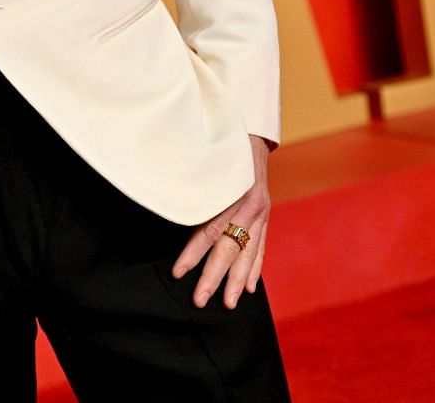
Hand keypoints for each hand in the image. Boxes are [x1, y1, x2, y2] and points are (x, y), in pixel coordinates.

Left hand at [172, 134, 270, 309]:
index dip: (192, 254)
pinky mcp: (266, 216)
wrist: (249, 132)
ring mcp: (260, 213)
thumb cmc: (218, 148)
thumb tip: (168, 209)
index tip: (177, 273)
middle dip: (214, 278)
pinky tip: (250, 287)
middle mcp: (249, 206)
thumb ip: (191, 190)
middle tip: (199, 300)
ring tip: (229, 304)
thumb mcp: (202, 165)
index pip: (208, 231)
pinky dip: (255, 268)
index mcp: (230, 194)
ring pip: (248, 253)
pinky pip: (261, 247)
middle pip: (229, 249)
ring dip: (237, 281)